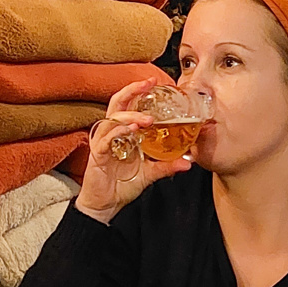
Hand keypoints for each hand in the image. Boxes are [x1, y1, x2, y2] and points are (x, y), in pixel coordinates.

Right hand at [75, 77, 192, 222]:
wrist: (106, 204)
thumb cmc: (123, 185)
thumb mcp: (150, 174)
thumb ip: (167, 165)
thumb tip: (189, 162)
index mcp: (125, 133)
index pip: (131, 105)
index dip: (140, 92)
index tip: (156, 82)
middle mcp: (113, 132)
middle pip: (118, 102)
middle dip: (133, 90)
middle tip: (148, 84)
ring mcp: (104, 141)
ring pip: (113, 118)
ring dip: (131, 115)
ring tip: (147, 119)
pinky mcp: (98, 153)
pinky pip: (107, 138)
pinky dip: (119, 132)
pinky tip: (131, 131)